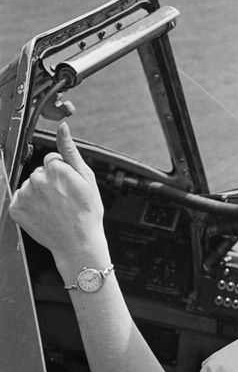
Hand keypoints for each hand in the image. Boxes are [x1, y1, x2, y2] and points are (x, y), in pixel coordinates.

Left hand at [9, 122, 107, 267]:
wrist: (78, 243)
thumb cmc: (87, 213)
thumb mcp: (87, 178)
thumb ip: (70, 150)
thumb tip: (63, 128)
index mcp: (54, 169)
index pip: (52, 161)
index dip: (63, 173)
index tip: (69, 187)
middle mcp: (36, 179)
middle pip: (40, 172)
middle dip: (50, 183)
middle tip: (63, 200)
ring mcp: (24, 195)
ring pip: (30, 186)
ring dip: (39, 194)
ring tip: (54, 209)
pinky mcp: (16, 208)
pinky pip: (20, 200)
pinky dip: (29, 206)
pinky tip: (43, 214)